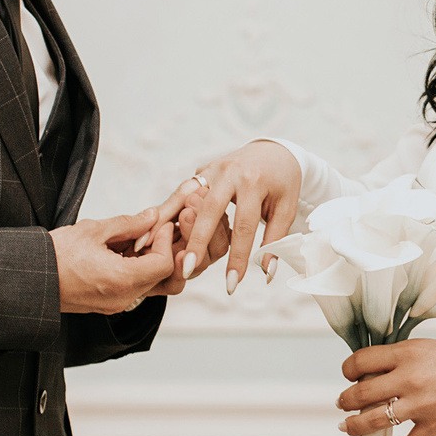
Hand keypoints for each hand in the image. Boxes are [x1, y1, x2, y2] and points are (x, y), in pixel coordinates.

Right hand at [53, 209, 180, 312]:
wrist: (29, 279)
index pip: (164, 265)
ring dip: (149, 259)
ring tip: (136, 237)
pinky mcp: (108, 304)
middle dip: (162, 250)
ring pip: (149, 283)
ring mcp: (116, 304)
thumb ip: (129, 223)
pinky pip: (134, 288)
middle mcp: (123, 298)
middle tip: (154, 228)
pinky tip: (124, 249)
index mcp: (121, 281)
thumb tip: (152, 216)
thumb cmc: (54, 255)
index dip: (165, 241)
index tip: (159, 224)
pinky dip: (136, 269)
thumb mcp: (93, 230)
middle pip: (161, 276)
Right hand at [168, 140, 303, 293]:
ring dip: (168, 224)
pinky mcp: (201, 170)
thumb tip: (266, 273)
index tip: (232, 284)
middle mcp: (230, 172)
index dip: (237, 257)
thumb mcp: (285, 208)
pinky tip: (150, 232)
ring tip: (153, 250)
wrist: (273, 151)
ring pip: (186, 198)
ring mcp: (212, 169)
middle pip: (209, 210)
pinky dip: (165, 212)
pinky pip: (180, 193)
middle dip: (197, 242)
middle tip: (187, 270)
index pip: (244, 226)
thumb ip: (275, 239)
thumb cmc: (283, 183)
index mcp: (254, 182)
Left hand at [335, 338, 435, 435]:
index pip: (362, 360)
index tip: (349, 375)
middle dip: (346, 400)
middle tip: (343, 402)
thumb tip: (372, 372)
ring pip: (374, 420)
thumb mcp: (426, 348)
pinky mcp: (433, 426)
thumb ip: (400, 358)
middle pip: (362, 393)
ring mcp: (420, 405)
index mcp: (407, 354)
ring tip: (347, 426)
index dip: (348, 369)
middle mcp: (409, 378)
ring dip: (354, 426)